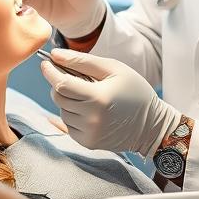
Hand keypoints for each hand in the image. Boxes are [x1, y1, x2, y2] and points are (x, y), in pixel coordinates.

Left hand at [40, 49, 180, 154]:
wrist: (152, 126)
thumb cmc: (134, 91)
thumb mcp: (114, 68)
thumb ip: (82, 61)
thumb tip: (55, 55)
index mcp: (98, 98)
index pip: (61, 84)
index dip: (50, 71)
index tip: (46, 62)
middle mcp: (91, 119)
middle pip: (58, 97)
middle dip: (59, 83)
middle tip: (71, 76)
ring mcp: (89, 133)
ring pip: (62, 111)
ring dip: (68, 100)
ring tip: (88, 95)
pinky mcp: (88, 143)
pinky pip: (68, 124)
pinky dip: (73, 114)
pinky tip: (89, 110)